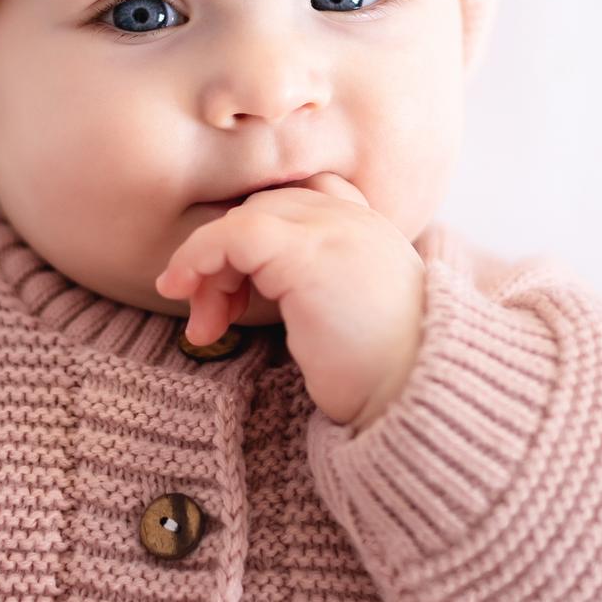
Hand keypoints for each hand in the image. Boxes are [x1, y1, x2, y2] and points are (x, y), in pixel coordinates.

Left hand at [153, 172, 425, 432]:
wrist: (416, 398)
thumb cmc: (380, 375)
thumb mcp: (345, 316)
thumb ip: (312, 286)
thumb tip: (247, 288)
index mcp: (366, 230)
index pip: (295, 203)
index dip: (253, 242)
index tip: (233, 299)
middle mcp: (352, 219)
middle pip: (263, 209)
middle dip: (224, 262)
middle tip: (211, 322)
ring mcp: (333, 230)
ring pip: (243, 219)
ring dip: (208, 270)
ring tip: (205, 328)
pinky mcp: (307, 255)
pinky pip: (233, 235)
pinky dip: (198, 257)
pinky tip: (184, 290)